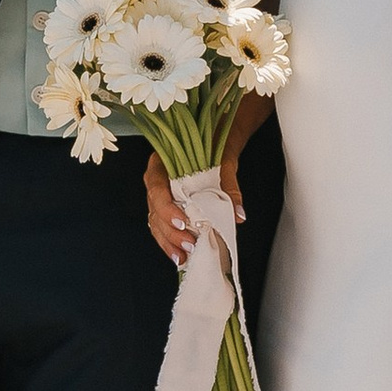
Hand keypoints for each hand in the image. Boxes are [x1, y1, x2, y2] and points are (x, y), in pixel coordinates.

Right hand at [146, 99, 272, 268]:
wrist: (221, 133)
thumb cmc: (217, 141)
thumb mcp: (224, 160)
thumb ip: (229, 186)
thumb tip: (237, 214)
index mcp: (162, 162)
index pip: (156, 187)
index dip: (166, 208)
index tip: (182, 222)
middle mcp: (157, 179)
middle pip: (154, 210)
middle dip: (169, 232)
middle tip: (189, 245)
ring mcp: (162, 194)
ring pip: (156, 221)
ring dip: (168, 242)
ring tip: (183, 257)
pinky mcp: (170, 205)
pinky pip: (164, 226)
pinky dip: (171, 241)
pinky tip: (180, 255)